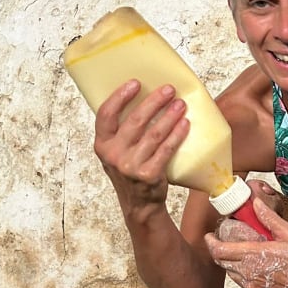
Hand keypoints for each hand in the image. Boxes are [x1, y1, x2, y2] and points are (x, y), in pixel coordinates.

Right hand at [93, 80, 189, 206]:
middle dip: (154, 101)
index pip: (106, 114)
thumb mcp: (115, 153)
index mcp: (102, 145)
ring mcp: (131, 166)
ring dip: (169, 116)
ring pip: (154, 133)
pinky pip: (166, 149)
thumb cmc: (130, 172)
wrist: (140, 205)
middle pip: (135, 120)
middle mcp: (113, 155)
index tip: (136, 83)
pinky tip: (185, 124)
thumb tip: (141, 99)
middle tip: (169, 90)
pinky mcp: (149, 175)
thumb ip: (120, 132)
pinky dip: (177, 134)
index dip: (120, 96)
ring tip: (180, 104)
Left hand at [205, 197, 287, 287]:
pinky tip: (246, 264)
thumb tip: (256, 204)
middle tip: (219, 240)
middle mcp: (250, 272)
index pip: (221, 251)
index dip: (211, 243)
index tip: (210, 236)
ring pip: (229, 272)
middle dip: (217, 250)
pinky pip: (239, 281)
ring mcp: (252, 285)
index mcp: (255, 255)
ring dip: (227, 261)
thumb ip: (269, 218)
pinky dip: (237, 271)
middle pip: (221, 261)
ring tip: (234, 250)